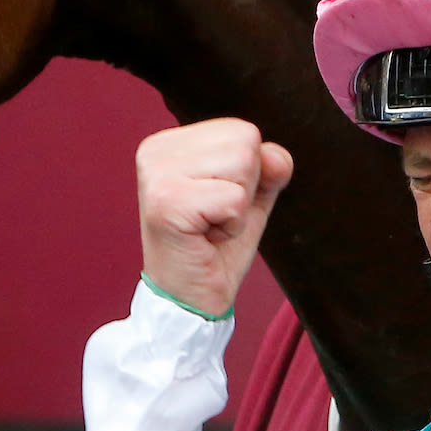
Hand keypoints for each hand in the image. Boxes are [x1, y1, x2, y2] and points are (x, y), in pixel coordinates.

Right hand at [136, 119, 292, 319]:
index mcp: (169, 143)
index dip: (247, 175)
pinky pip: (234, 199)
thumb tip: (275, 157)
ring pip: (242, 165)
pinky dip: (232, 226)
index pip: (241, 131)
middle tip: (214, 219)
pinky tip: (206, 239)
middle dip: (244, 188)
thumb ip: (268, 167)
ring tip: (209, 227)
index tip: (216, 205)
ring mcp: (157, 175)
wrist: (190, 300)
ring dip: (238, 208)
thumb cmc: (215, 248)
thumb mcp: (250, 197)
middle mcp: (155, 151)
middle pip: (244, 141)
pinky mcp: (167, 202)